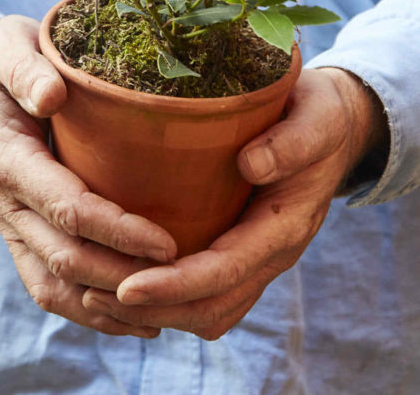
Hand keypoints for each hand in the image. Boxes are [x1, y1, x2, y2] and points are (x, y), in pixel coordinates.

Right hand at [0, 16, 175, 337]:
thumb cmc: (0, 62)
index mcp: (9, 160)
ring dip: (108, 307)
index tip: (167, 243)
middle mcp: (7, 203)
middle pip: (67, 259)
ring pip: (55, 286)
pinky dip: (86, 310)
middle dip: (125, 276)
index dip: (118, 231)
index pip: (68, 209)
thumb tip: (51, 95)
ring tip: (163, 314)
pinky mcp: (21, 233)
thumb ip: (26, 70)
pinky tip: (130, 317)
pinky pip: (47, 285)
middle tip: (185, 280)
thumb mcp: (8, 49)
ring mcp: (12, 224)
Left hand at [82, 68, 388, 338]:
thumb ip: (291, 142)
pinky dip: (169, 299)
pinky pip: (209, 294)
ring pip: (209, 310)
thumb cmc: (320, 117)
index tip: (126, 287)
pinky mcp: (242, 250)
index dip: (175, 285)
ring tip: (98, 296)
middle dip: (155, 308)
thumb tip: (250, 165)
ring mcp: (257, 256)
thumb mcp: (315, 118)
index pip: (225, 271)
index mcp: (284, 225)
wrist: (335, 129)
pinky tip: (127, 281)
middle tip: (93, 295)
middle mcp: (270, 253)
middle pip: (211, 307)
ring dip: (157, 311)